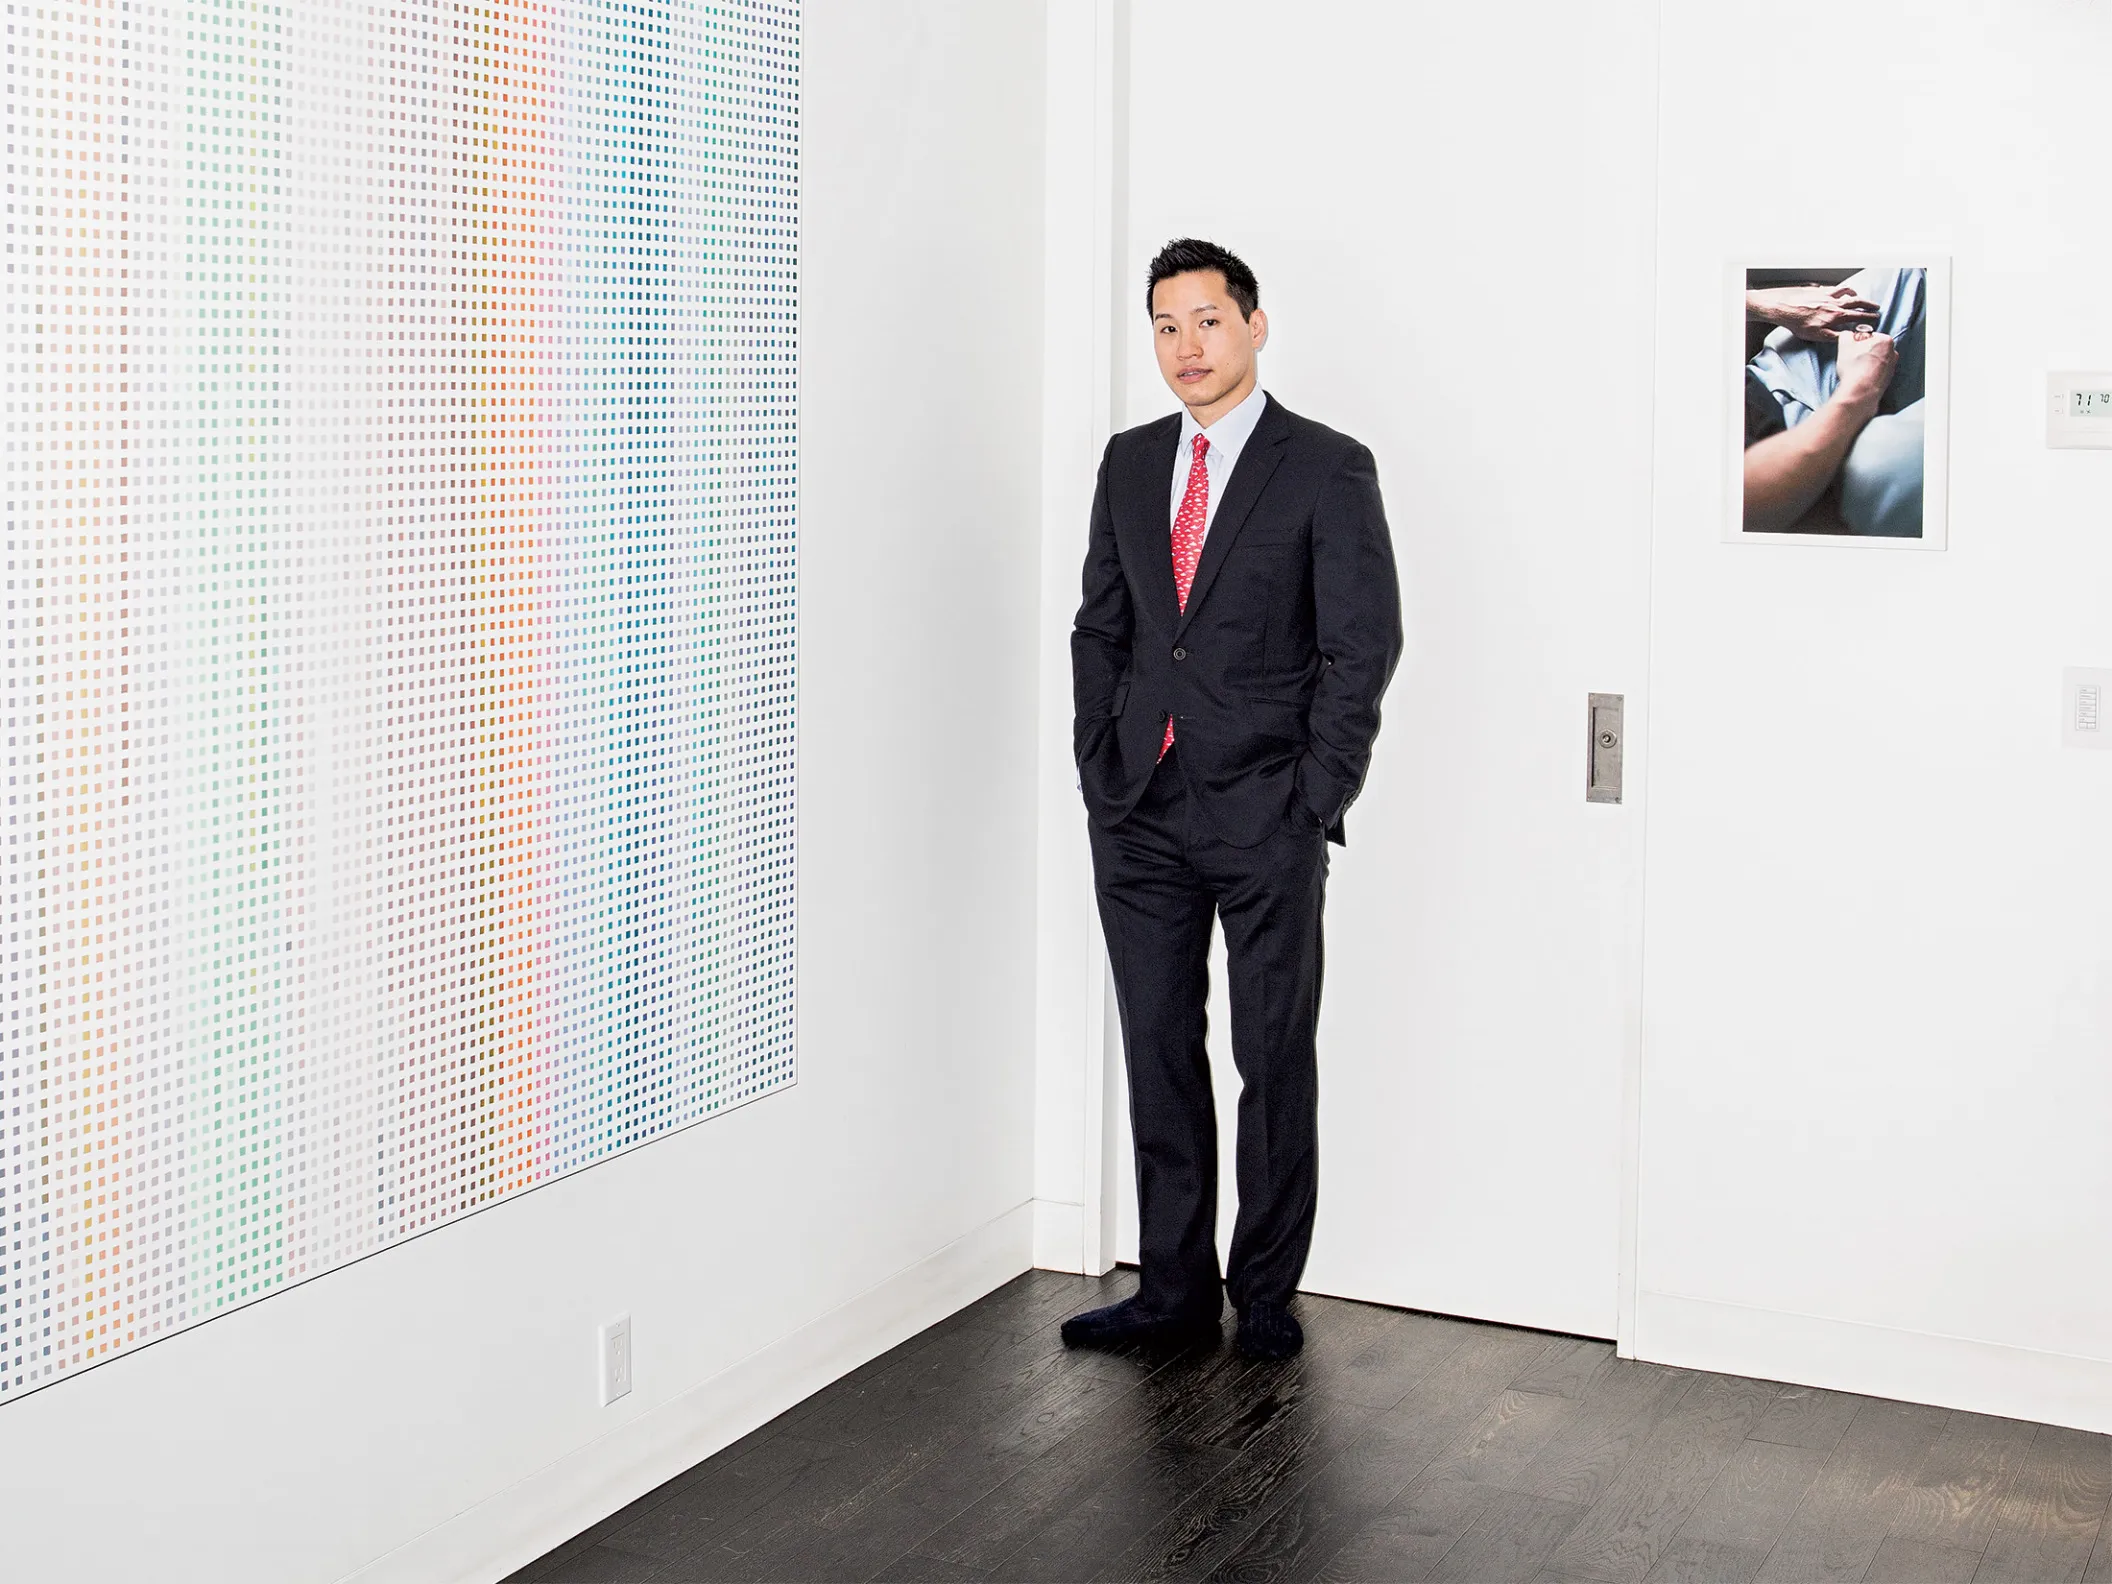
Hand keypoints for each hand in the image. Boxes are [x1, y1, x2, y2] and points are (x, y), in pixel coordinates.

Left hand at [1747, 284, 1879, 341]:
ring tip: (1859, 296)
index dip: (1869, 317)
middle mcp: (1835, 303)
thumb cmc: (1799, 323)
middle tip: (1875, 306)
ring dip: (1856, 294)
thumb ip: (1835, 336)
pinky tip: (1839, 290)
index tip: (1876, 317)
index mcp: (1837, 315)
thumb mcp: (1818, 336)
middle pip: (1857, 301)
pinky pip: (1834, 288)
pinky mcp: (1818, 290)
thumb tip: (1849, 338)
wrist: (1784, 307)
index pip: (1858, 316)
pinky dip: (1840, 289)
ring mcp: (1827, 295)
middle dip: (1868, 304)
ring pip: (1847, 292)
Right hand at [1833, 328, 1896, 411]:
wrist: (1860, 391)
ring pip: (1876, 360)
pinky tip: (1861, 378)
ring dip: (1866, 363)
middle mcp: (1893, 353)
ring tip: (1856, 370)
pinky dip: (1869, 373)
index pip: (1869, 336)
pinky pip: (1877, 372)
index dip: (1857, 343)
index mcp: (1886, 340)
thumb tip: (1848, 335)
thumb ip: (1846, 335)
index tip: (1852, 350)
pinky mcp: (1888, 379)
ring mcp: (1892, 367)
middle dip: (1863, 352)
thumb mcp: (1844, 344)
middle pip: (1874, 348)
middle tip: (1853, 360)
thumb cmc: (1854, 367)